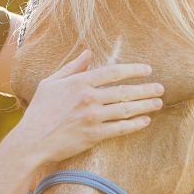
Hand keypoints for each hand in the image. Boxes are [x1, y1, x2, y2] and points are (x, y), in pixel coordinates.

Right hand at [10, 50, 163, 164]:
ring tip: (158, 103)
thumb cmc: (39, 111)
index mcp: (79, 82)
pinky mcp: (94, 135)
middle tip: (160, 88)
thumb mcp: (50, 83)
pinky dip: (135, 124)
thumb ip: (72, 67)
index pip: (113, 72)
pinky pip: (120, 128)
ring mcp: (93, 117)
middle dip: (146, 89)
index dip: (133, 70)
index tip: (147, 70)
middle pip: (125, 91)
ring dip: (145, 106)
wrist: (32, 140)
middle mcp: (88, 98)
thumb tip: (88, 53)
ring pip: (126, 109)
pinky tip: (145, 121)